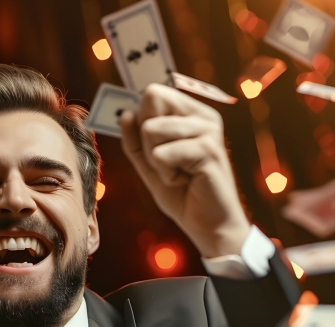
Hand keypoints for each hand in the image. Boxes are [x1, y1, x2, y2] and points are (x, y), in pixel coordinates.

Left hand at [120, 84, 250, 258]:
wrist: (209, 226)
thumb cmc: (182, 194)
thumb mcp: (149, 164)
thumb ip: (134, 139)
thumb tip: (125, 113)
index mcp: (191, 113)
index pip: (153, 92)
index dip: (142, 121)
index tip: (158, 148)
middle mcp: (203, 115)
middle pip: (151, 101)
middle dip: (147, 139)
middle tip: (168, 163)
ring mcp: (208, 130)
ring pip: (150, 129)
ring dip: (156, 160)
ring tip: (178, 173)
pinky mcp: (208, 150)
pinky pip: (161, 154)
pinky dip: (166, 174)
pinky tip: (186, 181)